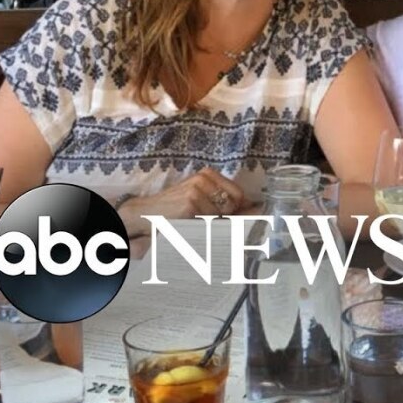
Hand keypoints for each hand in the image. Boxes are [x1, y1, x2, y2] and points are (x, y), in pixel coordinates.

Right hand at [118, 168, 245, 234]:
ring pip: (222, 215)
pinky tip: (187, 224)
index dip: (239, 210)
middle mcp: (204, 178)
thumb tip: (258, 211)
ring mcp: (197, 190)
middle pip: (234, 204)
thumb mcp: (200, 200)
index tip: (233, 218)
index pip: (239, 194)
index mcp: (208, 174)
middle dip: (225, 217)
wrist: (145, 214)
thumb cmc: (175, 210)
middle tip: (203, 220)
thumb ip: (227, 204)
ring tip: (192, 221)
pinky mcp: (191, 203)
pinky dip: (201, 228)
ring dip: (211, 224)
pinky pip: (210, 222)